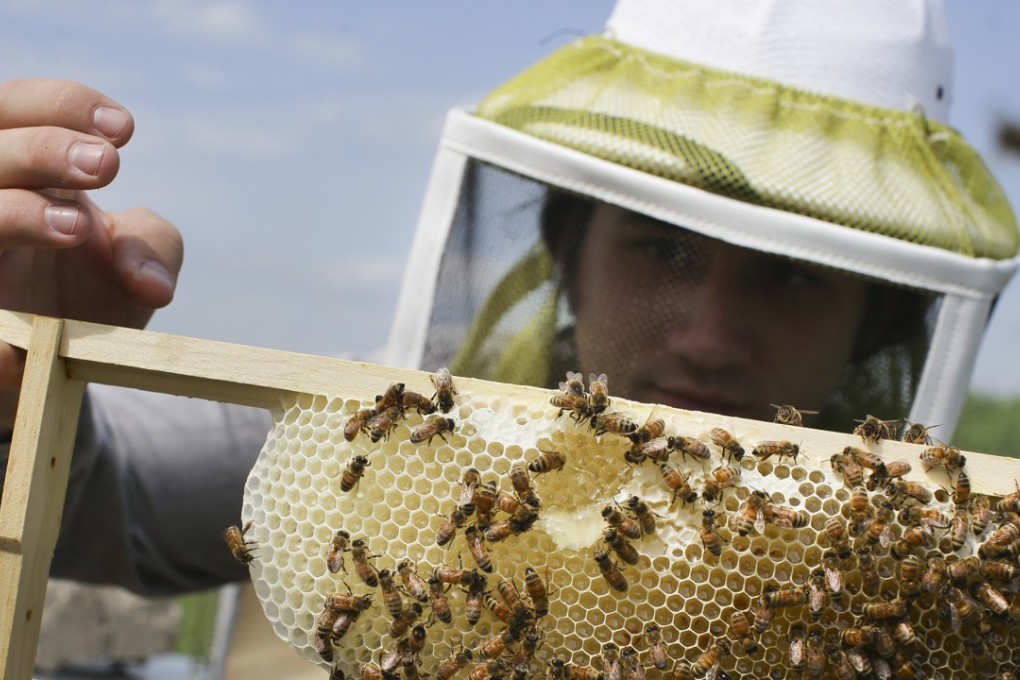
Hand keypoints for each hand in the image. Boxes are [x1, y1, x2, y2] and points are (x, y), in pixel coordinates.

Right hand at [0, 80, 182, 425]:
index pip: (22, 107)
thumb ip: (154, 250)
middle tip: (106, 165)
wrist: (55, 361)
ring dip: (14, 211)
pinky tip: (33, 332)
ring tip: (75, 228)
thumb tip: (149, 284)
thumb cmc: (89, 293)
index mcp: (21, 170)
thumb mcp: (137, 264)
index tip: (125, 130)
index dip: (65, 104)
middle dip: (45, 148)